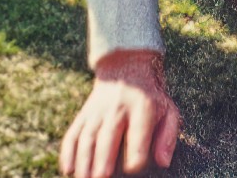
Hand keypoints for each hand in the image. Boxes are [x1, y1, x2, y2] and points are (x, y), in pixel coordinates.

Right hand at [62, 52, 180, 176]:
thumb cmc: (151, 98)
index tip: (134, 168)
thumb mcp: (168, 111)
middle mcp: (117, 109)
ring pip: (87, 138)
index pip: (138, 137)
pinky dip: (68, 152)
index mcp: (142, 108)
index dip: (136, 157)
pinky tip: (68, 169)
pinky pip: (72, 134)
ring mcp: (97, 112)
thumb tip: (163, 163)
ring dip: (84, 161)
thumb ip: (168, 137)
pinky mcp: (83, 115)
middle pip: (108, 138)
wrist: (126, 68)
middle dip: (103, 161)